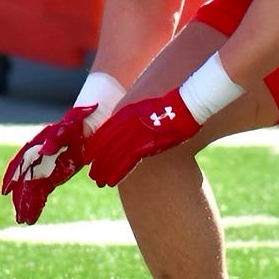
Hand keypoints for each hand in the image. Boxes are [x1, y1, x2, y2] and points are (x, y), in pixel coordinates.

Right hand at [1, 104, 94, 224]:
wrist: (87, 126)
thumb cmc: (76, 125)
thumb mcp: (69, 128)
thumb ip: (57, 138)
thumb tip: (46, 149)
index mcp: (36, 146)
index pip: (20, 163)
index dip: (11, 176)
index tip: (5, 192)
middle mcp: (36, 160)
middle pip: (24, 181)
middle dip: (20, 199)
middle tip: (19, 216)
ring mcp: (43, 169)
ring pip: (31, 190)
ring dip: (26, 205)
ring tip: (23, 221)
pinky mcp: (52, 177)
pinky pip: (40, 193)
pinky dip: (36, 205)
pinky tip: (31, 218)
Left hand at [86, 88, 200, 186]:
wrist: (187, 99)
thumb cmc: (174, 97)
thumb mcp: (151, 98)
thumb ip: (142, 107)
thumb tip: (140, 111)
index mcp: (126, 110)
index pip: (105, 131)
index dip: (96, 145)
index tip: (91, 155)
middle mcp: (125, 123)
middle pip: (105, 145)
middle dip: (97, 160)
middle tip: (93, 172)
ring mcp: (133, 135)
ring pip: (111, 156)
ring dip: (103, 169)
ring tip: (98, 181)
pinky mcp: (144, 146)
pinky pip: (124, 163)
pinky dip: (116, 173)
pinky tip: (110, 182)